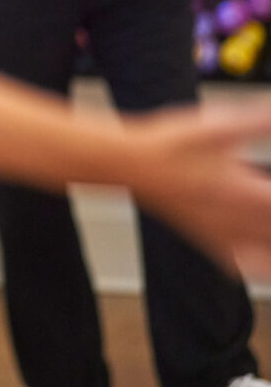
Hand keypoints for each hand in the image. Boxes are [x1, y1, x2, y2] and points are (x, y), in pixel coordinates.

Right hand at [128, 100, 270, 276]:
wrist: (130, 163)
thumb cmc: (170, 143)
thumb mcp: (219, 125)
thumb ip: (259, 120)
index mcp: (243, 191)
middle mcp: (236, 220)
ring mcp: (222, 234)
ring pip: (267, 253)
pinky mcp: (208, 238)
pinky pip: (245, 265)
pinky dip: (263, 266)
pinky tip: (265, 258)